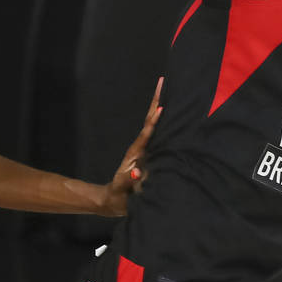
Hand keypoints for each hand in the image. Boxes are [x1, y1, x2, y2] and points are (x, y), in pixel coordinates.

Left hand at [101, 78, 162, 216]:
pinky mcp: (147, 151)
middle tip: (162, 82)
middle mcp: (141, 146)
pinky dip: (160, 117)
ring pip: (152, 122)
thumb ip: (130, 181)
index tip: (161, 108)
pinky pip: (156, 131)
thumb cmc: (122, 193)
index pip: (146, 133)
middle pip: (150, 119)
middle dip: (156, 101)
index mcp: (137, 153)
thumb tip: (136, 172)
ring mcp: (144, 147)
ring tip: (165, 88)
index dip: (154, 121)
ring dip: (158, 104)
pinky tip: (166, 107)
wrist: (115, 199)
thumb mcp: (125, 187)